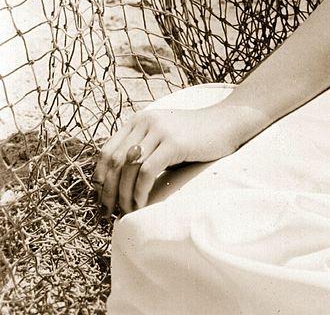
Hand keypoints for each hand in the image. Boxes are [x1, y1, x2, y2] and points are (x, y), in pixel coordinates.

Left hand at [93, 101, 263, 216]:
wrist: (227, 122)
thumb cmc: (196, 134)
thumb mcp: (164, 135)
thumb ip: (145, 146)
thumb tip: (119, 180)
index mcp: (140, 119)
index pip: (106, 150)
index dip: (99, 177)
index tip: (100, 198)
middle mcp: (146, 122)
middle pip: (114, 161)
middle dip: (108, 191)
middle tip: (108, 212)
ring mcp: (160, 130)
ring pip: (128, 168)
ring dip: (123, 195)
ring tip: (126, 211)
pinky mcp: (173, 143)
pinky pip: (147, 172)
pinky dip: (140, 192)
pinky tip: (142, 204)